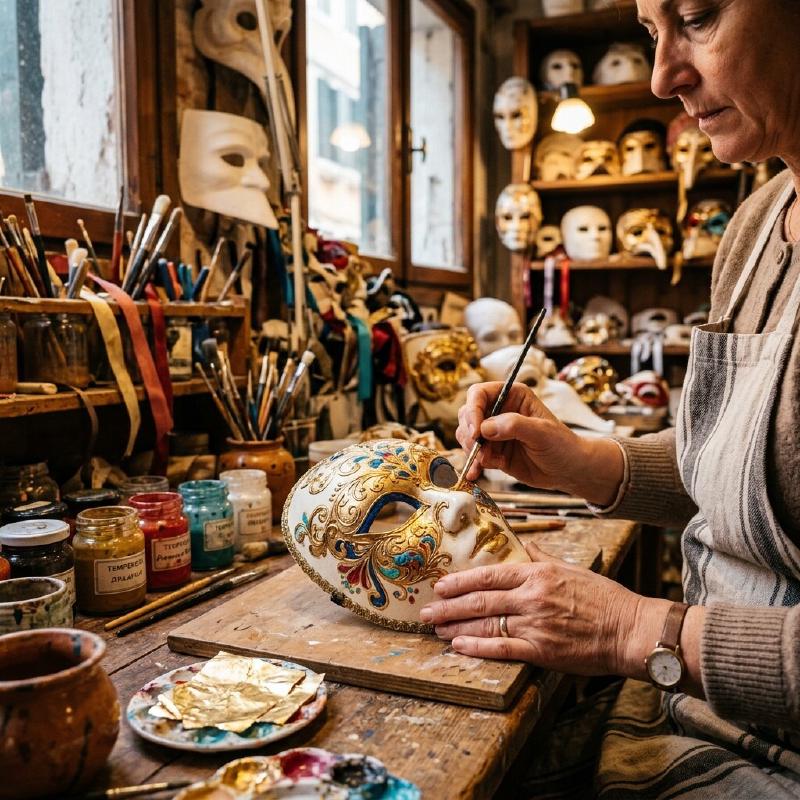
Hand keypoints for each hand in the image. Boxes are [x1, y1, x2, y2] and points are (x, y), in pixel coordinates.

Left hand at [419, 541, 642, 675]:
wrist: (630, 630)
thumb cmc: (603, 598)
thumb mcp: (570, 568)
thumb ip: (540, 558)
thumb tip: (522, 544)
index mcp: (537, 574)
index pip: (489, 575)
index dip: (460, 581)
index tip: (440, 585)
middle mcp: (531, 597)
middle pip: (480, 600)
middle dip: (448, 606)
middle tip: (426, 611)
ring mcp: (535, 624)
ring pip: (485, 624)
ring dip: (456, 627)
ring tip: (437, 629)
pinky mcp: (542, 650)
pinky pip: (502, 648)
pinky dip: (477, 648)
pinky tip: (459, 647)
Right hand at [455, 382, 624, 504]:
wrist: (569, 470)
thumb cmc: (562, 445)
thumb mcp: (542, 432)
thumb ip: (515, 426)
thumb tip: (486, 428)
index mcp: (511, 396)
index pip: (479, 394)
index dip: (473, 410)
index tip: (476, 432)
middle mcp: (499, 412)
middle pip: (467, 414)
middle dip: (469, 433)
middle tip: (478, 449)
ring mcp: (494, 433)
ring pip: (466, 436)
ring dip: (471, 450)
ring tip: (487, 462)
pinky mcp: (493, 452)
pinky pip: (473, 456)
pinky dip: (472, 465)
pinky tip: (474, 474)